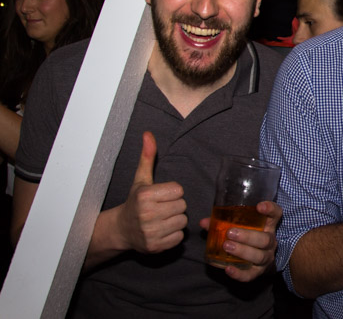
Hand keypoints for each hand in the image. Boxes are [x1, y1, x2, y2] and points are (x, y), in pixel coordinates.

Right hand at [116, 131, 187, 252]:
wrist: (121, 230)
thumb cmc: (135, 202)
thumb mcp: (141, 179)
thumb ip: (148, 157)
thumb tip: (148, 134)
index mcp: (145, 196)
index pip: (179, 190)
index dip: (172, 192)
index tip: (160, 196)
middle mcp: (146, 214)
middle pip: (182, 206)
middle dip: (174, 206)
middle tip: (161, 208)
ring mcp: (150, 232)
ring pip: (182, 221)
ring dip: (175, 220)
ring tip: (161, 219)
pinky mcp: (155, 247)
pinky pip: (179, 237)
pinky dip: (173, 235)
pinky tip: (161, 230)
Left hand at [200, 200, 282, 281]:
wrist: (257, 261)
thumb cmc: (248, 237)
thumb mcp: (240, 227)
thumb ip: (223, 222)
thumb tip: (204, 222)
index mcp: (268, 226)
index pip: (275, 214)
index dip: (270, 209)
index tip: (259, 206)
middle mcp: (270, 242)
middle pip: (265, 239)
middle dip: (248, 236)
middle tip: (230, 233)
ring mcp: (266, 258)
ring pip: (259, 256)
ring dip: (243, 251)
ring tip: (227, 246)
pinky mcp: (258, 272)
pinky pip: (250, 275)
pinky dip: (239, 273)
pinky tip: (228, 269)